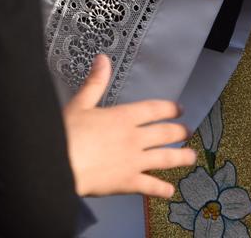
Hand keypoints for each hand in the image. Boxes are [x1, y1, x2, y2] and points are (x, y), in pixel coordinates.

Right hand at [63, 54, 195, 198]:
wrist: (59, 165)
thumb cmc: (66, 133)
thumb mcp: (80, 104)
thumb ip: (95, 83)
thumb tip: (104, 59)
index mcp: (124, 117)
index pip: (154, 109)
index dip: (170, 108)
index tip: (180, 109)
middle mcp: (134, 138)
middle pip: (164, 133)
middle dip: (179, 132)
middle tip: (188, 131)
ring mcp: (134, 161)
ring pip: (165, 159)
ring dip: (181, 157)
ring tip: (191, 157)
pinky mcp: (128, 183)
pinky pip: (150, 186)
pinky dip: (162, 189)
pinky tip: (171, 191)